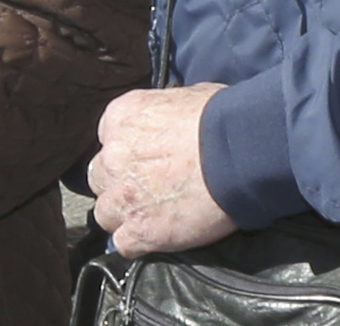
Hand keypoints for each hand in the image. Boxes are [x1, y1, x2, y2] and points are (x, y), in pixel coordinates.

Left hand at [90, 85, 236, 255]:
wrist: (237, 153)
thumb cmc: (220, 119)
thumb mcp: (185, 96)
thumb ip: (166, 109)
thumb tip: (176, 115)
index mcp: (120, 117)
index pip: (108, 139)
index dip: (128, 153)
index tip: (147, 160)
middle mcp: (113, 156)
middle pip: (102, 177)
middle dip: (122, 184)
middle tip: (150, 190)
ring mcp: (124, 196)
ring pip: (106, 213)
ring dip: (124, 215)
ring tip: (152, 217)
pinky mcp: (141, 230)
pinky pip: (124, 244)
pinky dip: (138, 243)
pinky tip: (156, 238)